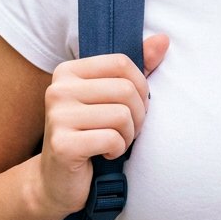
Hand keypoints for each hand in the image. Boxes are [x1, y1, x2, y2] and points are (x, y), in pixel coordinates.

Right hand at [38, 34, 168, 216]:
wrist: (56, 180)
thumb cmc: (90, 134)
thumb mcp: (111, 98)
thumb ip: (137, 68)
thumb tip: (164, 39)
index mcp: (68, 71)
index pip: (122, 63)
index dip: (141, 86)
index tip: (134, 106)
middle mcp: (58, 89)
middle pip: (126, 89)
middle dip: (138, 115)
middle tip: (128, 130)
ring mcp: (57, 116)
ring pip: (122, 115)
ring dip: (128, 135)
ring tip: (116, 142)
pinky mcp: (62, 144)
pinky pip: (112, 139)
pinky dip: (118, 150)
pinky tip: (105, 154)